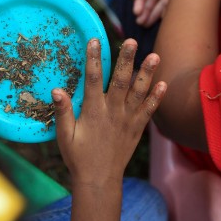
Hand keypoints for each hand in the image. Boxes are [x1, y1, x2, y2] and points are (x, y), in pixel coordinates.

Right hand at [53, 38, 165, 185]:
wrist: (99, 180)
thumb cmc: (78, 157)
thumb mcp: (64, 136)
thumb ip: (62, 112)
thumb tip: (57, 89)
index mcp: (93, 111)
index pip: (92, 79)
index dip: (94, 59)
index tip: (95, 40)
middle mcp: (112, 112)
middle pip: (120, 81)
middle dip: (126, 59)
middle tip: (131, 41)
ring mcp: (127, 120)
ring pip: (139, 92)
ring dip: (147, 74)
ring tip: (155, 56)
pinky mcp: (137, 128)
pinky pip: (149, 111)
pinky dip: (157, 98)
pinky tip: (164, 84)